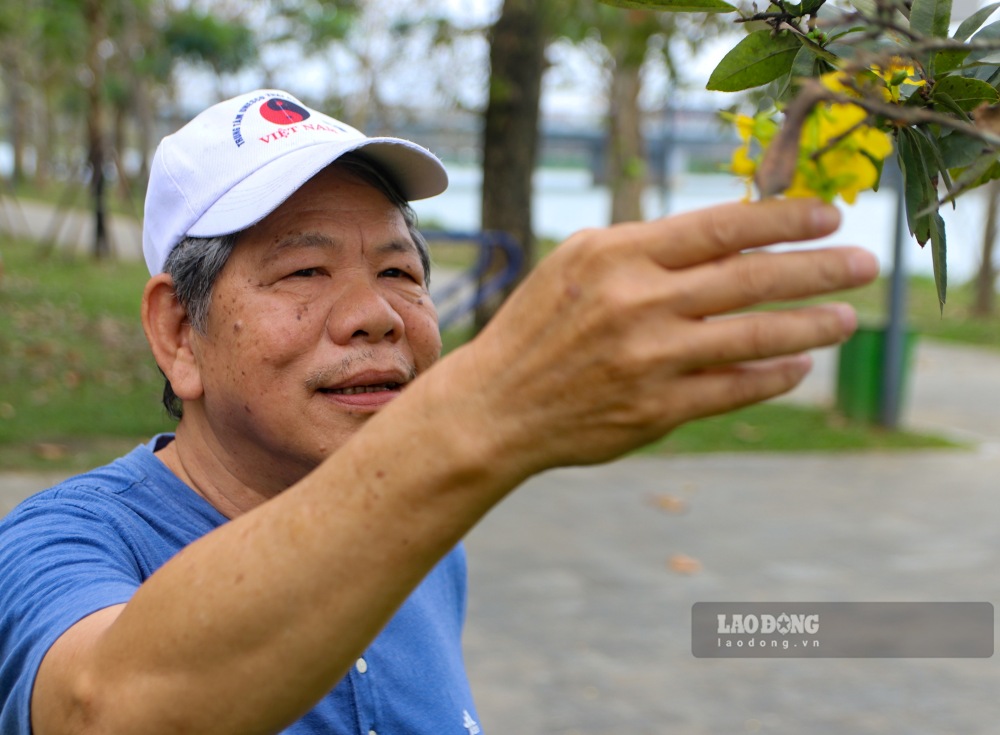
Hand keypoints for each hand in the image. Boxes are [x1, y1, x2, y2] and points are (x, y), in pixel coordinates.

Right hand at [448, 198, 877, 477]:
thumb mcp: (581, 263)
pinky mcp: (654, 410)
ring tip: (847, 318)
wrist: (496, 405)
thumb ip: (651, 248)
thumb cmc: (540, 325)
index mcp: (617, 255)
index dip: (784, 219)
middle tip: (866, 264)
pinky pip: (733, 389)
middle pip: (752, 279)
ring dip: (811, 326)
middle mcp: (637, 303)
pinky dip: (773, 376)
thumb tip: (735, 238)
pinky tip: (797, 366)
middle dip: (820, 269)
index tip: (829, 215)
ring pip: (753, 337)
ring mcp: (648, 360)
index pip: (722, 227)